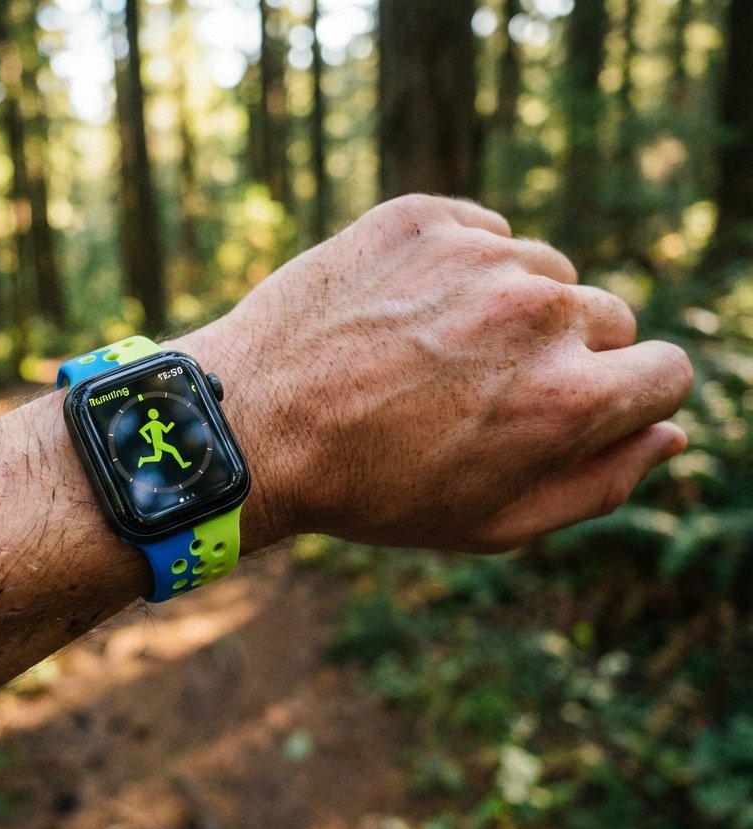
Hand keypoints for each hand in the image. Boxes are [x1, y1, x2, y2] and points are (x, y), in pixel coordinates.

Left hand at [180, 194, 693, 551]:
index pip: (668, 373)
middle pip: (607, 319)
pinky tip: (404, 311)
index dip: (626, 398)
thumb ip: (599, 483)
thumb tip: (669, 434)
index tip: (576, 409)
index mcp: (570, 396)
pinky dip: (458, 266)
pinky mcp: (422, 217)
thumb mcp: (492, 523)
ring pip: (543, 272)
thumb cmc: (370, 489)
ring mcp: (478, 256)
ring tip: (430, 354)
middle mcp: (538, 313)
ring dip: (508, 307)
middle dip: (563, 356)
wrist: (249, 425)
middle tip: (478, 392)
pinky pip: (482, 232)